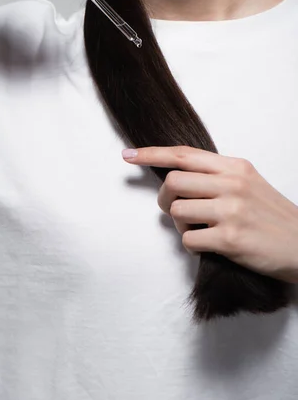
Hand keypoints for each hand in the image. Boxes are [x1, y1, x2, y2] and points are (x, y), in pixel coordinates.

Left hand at [122, 145, 297, 283]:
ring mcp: (231, 211)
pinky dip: (193, 245)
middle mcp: (232, 184)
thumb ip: (216, 175)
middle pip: (173, 181)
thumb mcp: (248, 182)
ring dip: (180, 225)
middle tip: (177, 210)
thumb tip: (175, 176)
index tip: (129, 154)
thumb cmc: (270, 215)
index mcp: (235, 166)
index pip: (184, 154)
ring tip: (200, 230)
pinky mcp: (230, 239)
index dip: (152, 153)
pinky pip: (188, 239)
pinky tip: (210, 246)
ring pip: (176, 211)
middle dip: (165, 198)